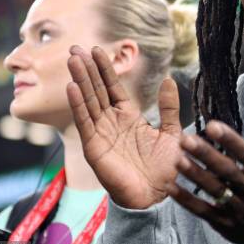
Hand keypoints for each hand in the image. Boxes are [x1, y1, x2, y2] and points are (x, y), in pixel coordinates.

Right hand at [66, 45, 182, 209]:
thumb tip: (169, 79)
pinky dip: (78, 105)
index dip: (104, 69)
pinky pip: (84, 122)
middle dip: (86, 69)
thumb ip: (169, 107)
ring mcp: (101, 134)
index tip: (96, 49)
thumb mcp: (171, 132)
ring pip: (88, 101)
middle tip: (75, 47)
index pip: (112, 87)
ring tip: (72, 59)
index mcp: (128, 116)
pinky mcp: (94, 147)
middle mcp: (112, 122)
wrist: (158, 196)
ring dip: (80, 80)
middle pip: (96, 90)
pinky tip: (72, 87)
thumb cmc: (165, 168)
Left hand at [166, 99, 243, 243]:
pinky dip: (187, 200)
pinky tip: (171, 187)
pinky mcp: (225, 223)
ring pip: (214, 191)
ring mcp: (239, 209)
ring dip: (195, 175)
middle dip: (206, 155)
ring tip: (177, 159)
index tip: (211, 125)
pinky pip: (203, 211)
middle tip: (185, 139)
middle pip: (227, 172)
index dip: (230, 140)